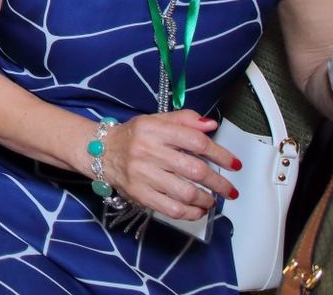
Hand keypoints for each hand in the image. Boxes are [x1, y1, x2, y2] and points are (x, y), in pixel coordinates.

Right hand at [103, 111, 238, 222]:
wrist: (98, 151)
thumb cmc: (133, 136)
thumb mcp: (156, 120)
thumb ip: (185, 120)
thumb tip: (212, 125)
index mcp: (154, 129)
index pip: (195, 142)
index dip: (220, 154)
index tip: (234, 164)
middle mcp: (147, 151)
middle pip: (195, 170)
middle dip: (219, 183)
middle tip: (229, 190)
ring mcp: (142, 174)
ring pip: (186, 192)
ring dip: (207, 200)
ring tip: (212, 200)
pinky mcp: (138, 194)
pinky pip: (171, 209)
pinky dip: (190, 213)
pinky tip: (197, 210)